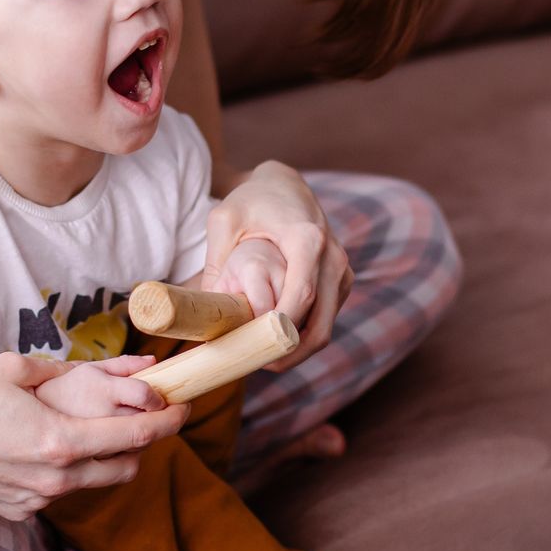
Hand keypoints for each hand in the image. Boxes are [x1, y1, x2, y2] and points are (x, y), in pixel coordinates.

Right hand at [0, 351, 188, 521]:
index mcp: (59, 440)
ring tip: (93, 431)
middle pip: (126, 468)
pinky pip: (61, 493)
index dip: (167, 422)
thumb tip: (105, 368)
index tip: (182, 409)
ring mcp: (37, 500)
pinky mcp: (20, 512)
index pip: (134, 436)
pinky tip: (48, 450)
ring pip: (94, 482)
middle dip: (142, 444)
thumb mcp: (14, 369)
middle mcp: (54, 478)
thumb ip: (63, 370)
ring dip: (104, 460)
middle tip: (143, 418)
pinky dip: (68, 473)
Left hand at [202, 161, 351, 372]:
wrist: (284, 184)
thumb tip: (209, 310)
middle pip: (320, 324)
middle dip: (289, 353)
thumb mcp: (223, 222)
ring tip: (260, 358)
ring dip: (297, 349)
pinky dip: (304, 336)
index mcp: (307, 239)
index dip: (279, 331)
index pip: (301, 297)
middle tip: (255, 367)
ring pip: (326, 327)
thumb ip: (216, 263)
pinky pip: (326, 319)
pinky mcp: (341, 280)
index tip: (252, 350)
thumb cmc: (251, 200)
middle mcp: (333, 257)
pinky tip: (274, 341)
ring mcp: (342, 270)